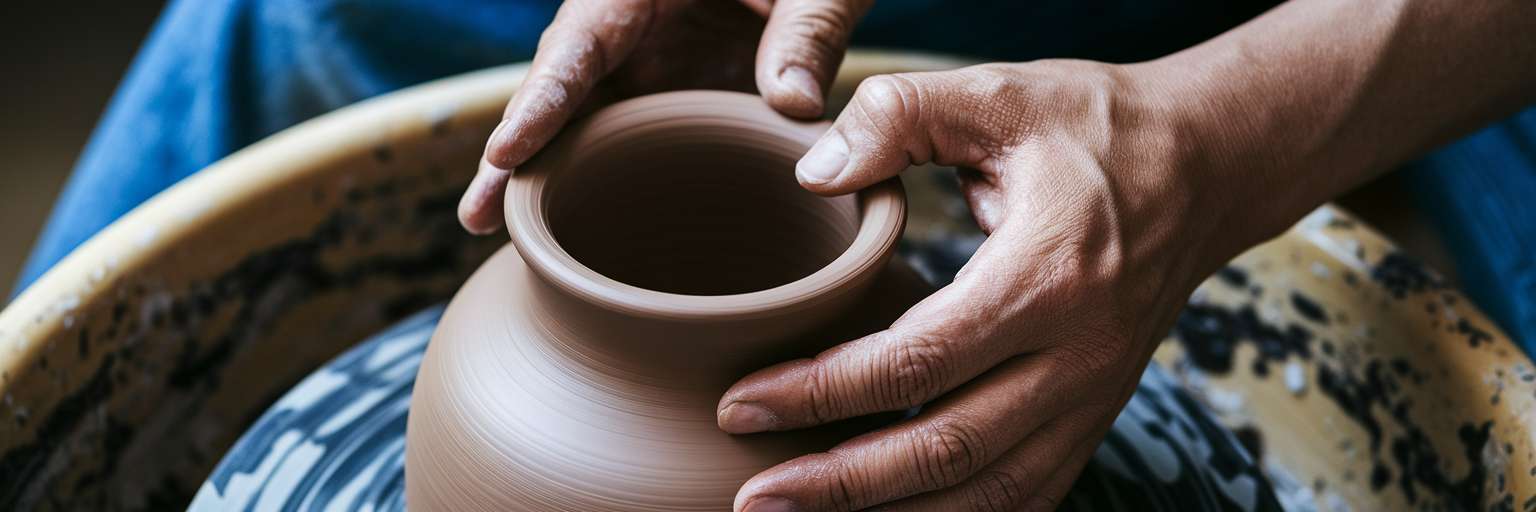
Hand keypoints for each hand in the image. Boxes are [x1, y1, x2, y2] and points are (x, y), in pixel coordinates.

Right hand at [458, 0, 873, 233]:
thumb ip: (806, 29)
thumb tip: (794, 108)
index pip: (578, 43)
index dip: (540, 100)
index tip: (506, 153)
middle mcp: (631, 28)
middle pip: (559, 93)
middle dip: (514, 155)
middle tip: (478, 217)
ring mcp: (647, 68)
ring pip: (583, 127)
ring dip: (544, 182)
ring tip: (507, 242)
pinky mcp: (670, 102)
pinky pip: (627, 145)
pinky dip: (601, 189)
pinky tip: (580, 244)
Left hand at [715, 61, 1258, 510]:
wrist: (1205, 167)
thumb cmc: (1095, 129)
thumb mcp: (998, 95)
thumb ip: (898, 117)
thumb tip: (811, 173)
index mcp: (1046, 275)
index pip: (916, 360)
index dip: (821, 391)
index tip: (742, 402)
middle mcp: (1078, 355)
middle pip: (945, 448)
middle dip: (839, 482)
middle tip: (754, 494)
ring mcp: (1094, 398)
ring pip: (986, 491)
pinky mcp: (1096, 417)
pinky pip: (1026, 493)